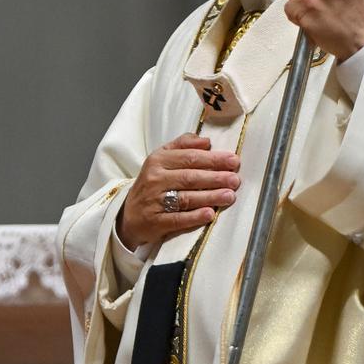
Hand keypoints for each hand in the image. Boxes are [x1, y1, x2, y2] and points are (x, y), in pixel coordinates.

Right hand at [116, 133, 240, 249]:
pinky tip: (210, 214)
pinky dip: (195, 216)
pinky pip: (178, 219)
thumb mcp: (162, 158)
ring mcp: (154, 201)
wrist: (129, 214)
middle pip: (190, 177)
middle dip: (215, 177)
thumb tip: (206, 141)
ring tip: (229, 196)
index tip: (233, 160)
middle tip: (235, 179)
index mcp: (158, 160)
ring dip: (210, 196)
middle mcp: (155, 179)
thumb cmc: (153, 182)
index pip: (189, 157)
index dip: (213, 159)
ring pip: (186, 197)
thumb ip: (183, 145)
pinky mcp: (155, 222)